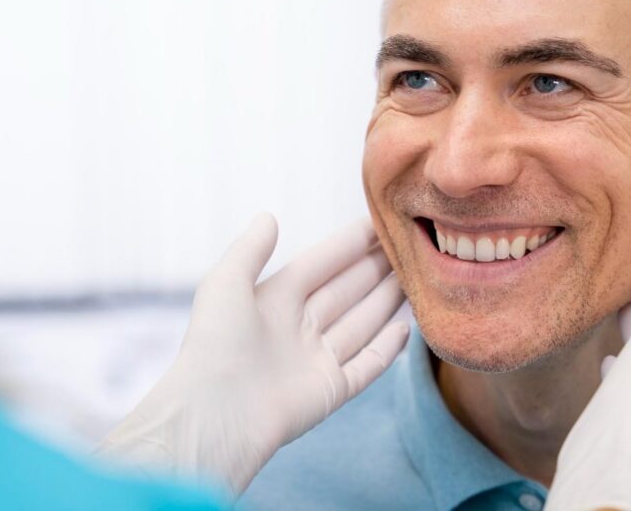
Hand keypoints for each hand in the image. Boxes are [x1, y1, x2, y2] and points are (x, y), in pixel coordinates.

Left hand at [97, 214, 408, 496]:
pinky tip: (406, 328)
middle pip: (345, 291)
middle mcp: (297, 328)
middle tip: (408, 246)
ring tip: (416, 278)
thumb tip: (269, 216)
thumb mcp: (225, 283)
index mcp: (273, 301)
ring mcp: (316, 361)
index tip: (379, 223)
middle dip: (375, 268)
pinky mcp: (330, 391)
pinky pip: (366, 365)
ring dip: (386, 300)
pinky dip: (387, 349)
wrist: (216, 414)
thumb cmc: (215, 345)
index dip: (348, 245)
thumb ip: (250, 249)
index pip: (319, 264)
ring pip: (361, 324)